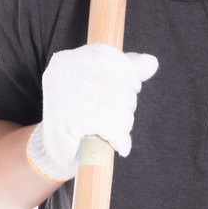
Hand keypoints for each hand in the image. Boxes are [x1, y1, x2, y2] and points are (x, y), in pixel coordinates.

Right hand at [26, 44, 158, 180]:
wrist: (56, 153)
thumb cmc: (82, 117)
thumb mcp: (102, 88)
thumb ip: (125, 72)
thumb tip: (151, 62)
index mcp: (66, 60)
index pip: (106, 55)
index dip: (127, 72)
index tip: (133, 88)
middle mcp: (60, 74)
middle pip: (113, 82)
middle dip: (126, 103)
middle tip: (122, 119)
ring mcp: (61, 97)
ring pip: (113, 106)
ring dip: (124, 123)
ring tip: (118, 133)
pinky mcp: (66, 122)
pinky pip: (108, 127)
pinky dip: (120, 138)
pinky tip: (120, 145)